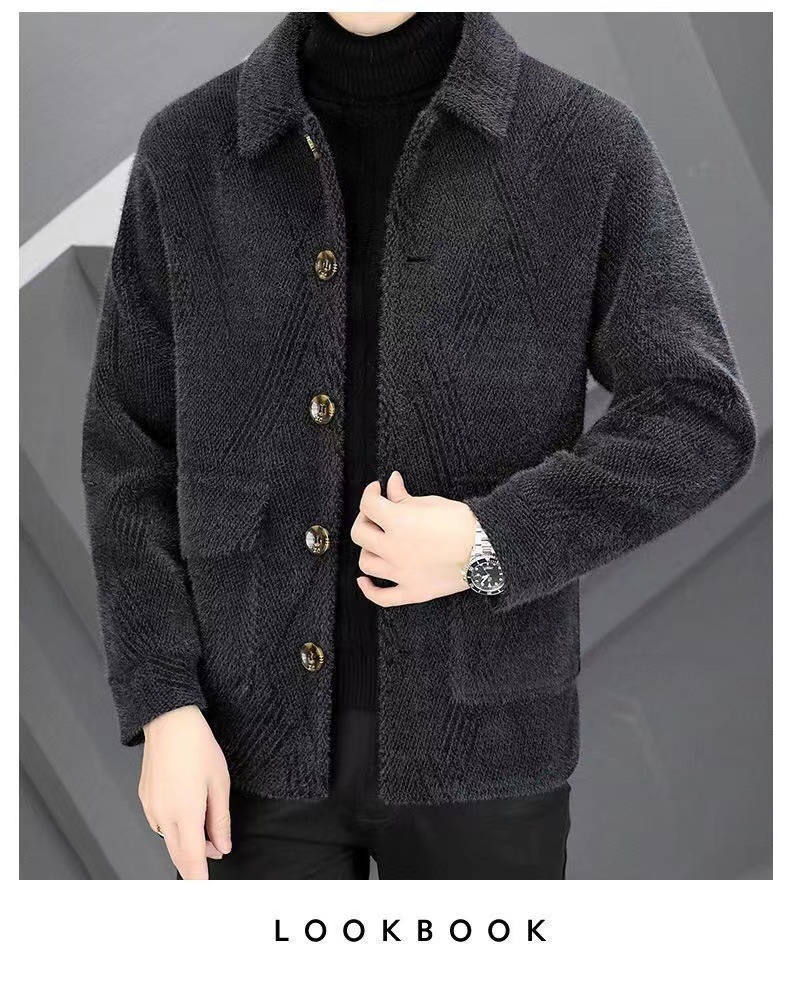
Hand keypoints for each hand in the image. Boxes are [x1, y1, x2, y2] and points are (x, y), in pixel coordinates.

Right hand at [139, 704, 230, 879]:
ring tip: (208, 833)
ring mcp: (151, 808)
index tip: (205, 893)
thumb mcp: (219, 783)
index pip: (193, 860)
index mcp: (185, 813)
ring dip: (187, 845)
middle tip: (213, 862)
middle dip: (195, 866)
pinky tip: (188, 816)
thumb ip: (219, 819)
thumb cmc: (197, 747)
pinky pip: (161, 824)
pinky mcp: (145, 800)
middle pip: (179, 856)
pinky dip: (176, 829)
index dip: (199, 880)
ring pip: (170, 840)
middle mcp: (163, 816)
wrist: (169, 722)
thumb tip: (221, 846)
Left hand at [351, 470, 476, 607]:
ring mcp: (401, 573)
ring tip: (377, 543)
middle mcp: (394, 548)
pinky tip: (365, 581)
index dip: (370, 493)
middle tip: (375, 515)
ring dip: (368, 550)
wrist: (487, 549)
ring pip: (366, 564)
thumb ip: (403, 495)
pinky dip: (369, 590)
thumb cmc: (461, 523)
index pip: (368, 505)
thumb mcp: (430, 502)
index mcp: (398, 522)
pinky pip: (382, 597)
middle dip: (365, 519)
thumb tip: (391, 482)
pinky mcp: (412, 591)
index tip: (377, 489)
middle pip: (360, 534)